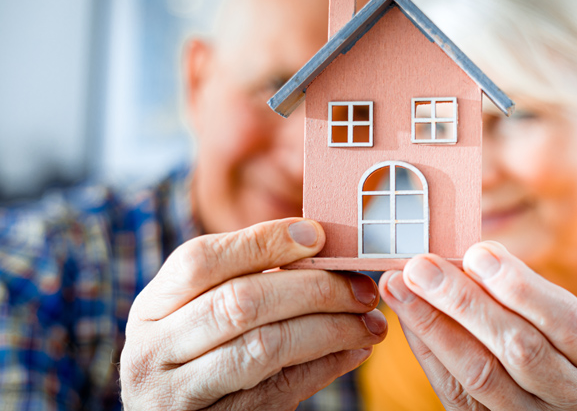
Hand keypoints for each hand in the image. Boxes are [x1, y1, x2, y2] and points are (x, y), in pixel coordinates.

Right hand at [120, 218, 386, 409]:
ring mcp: (177, 395)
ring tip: (369, 323)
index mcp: (152, 307)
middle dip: (314, 290)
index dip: (263, 241)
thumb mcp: (197, 315)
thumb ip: (242, 281)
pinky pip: (278, 392)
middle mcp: (153, 350)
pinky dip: (323, 367)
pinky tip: (352, 352)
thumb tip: (316, 243)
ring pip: (265, 349)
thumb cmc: (197, 356)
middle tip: (362, 289)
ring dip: (330, 330)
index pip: (202, 260)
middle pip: (241, 303)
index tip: (319, 235)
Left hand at [379, 241, 576, 409]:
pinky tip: (406, 314)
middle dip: (464, 303)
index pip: (564, 322)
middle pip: (517, 349)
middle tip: (422, 266)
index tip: (477, 253)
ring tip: (399, 285)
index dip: (520, 287)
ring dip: (433, 323)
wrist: (546, 402)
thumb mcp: (554, 318)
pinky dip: (426, 347)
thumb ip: (521, 289)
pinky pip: (451, 389)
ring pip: (479, 373)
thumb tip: (474, 256)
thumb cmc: (550, 344)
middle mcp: (570, 398)